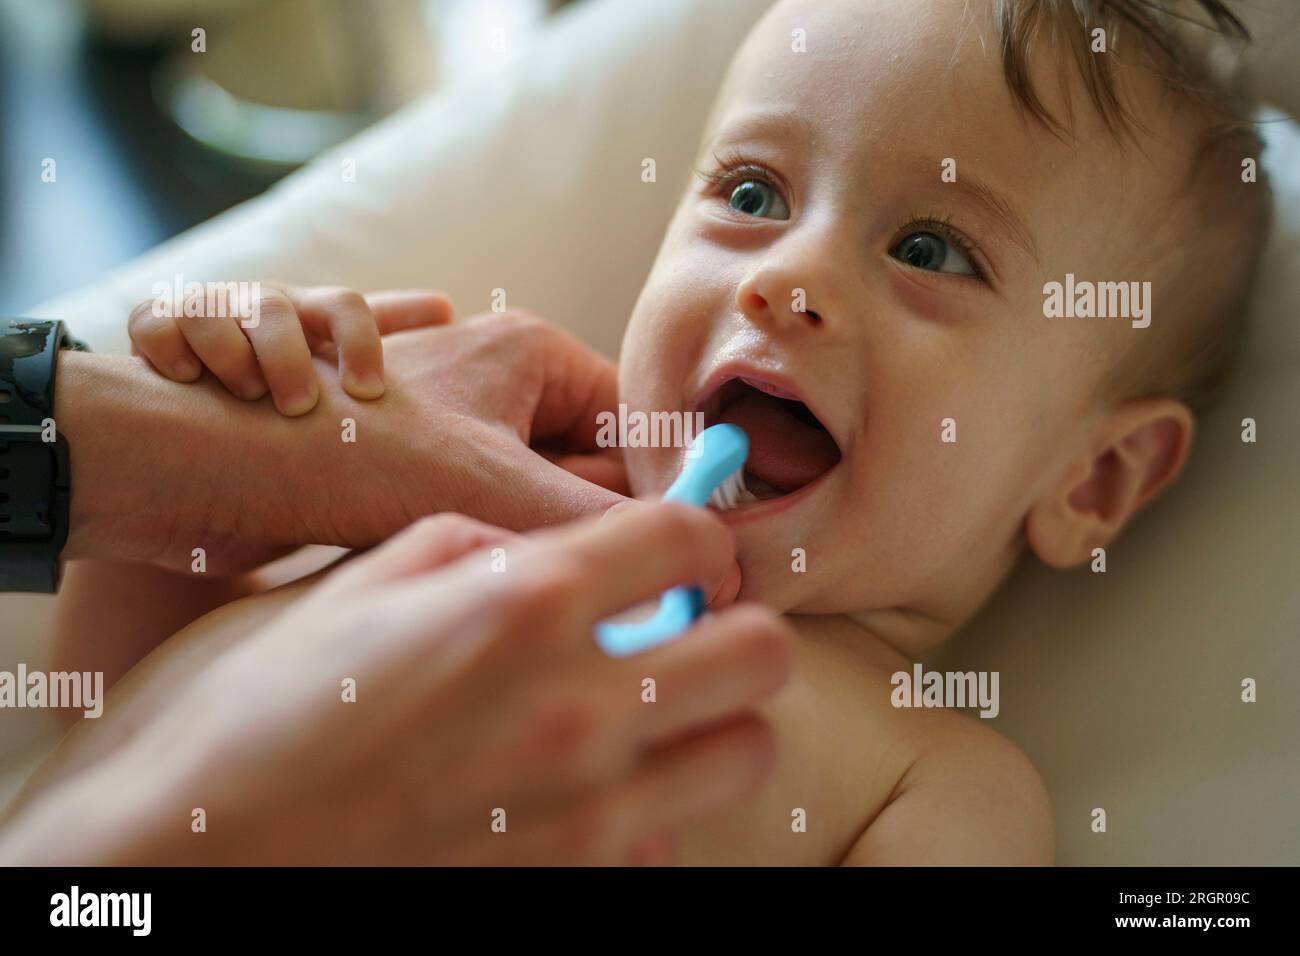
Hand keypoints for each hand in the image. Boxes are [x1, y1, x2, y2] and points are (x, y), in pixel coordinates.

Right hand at [2, 505, 792, 863]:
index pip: (689, 538)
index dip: (696, 534)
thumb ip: (474, 550)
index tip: (678, 554)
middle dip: (733, 629)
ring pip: (749, 752)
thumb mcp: (353, 583)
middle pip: (763, 651)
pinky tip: (588, 797)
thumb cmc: (250, 714)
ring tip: (650, 718)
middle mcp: (580, 705)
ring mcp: (588, 811)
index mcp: (524, 604)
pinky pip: (672, 840)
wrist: (193, 863)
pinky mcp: (574, 884)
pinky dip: (654, 811)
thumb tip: (541, 552)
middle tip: (682, 633)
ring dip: (714, 723)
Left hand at [55, 309, 660, 576]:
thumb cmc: (355, 449)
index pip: (631, 423)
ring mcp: (449, 425)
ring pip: (529, 496)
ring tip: (513, 575)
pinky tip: (467, 577)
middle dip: (586, 523)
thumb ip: (613, 531)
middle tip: (589, 580)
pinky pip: (478, 513)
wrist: (209, 463)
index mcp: (530, 352)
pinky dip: (484, 549)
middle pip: (584, 464)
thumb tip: (711, 566)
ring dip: (529, 542)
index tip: (681, 558)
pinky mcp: (410, 467)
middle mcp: (493, 380)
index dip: (659, 491)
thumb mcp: (504, 490)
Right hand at [127, 284, 452, 415]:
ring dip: (233, 356)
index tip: (370, 394)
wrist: (208, 386)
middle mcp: (263, 307)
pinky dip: (170, 348)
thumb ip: (389, 337)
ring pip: (216, 315)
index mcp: (315, 316)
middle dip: (287, 359)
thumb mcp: (338, 359)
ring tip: (248, 395)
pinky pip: (155, 325)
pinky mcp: (157, 328)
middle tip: (299, 407)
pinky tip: (187, 377)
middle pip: (277, 314)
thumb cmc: (292, 372)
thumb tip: (448, 309)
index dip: (362, 344)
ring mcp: (209, 314)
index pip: (349, 310)